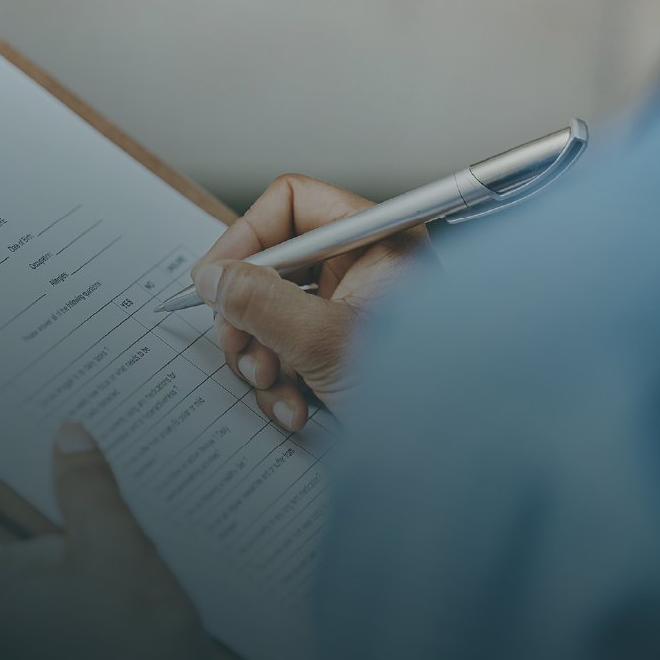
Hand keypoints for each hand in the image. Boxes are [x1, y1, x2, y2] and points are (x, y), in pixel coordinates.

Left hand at [0, 424, 258, 659]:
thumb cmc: (141, 656)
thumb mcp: (115, 546)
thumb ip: (84, 483)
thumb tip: (67, 436)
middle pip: (1, 510)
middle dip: (35, 466)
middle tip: (62, 412)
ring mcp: (23, 620)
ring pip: (36, 537)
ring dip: (66, 501)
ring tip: (98, 452)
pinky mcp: (57, 630)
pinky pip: (61, 565)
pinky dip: (83, 536)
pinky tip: (119, 507)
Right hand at [192, 174, 437, 429]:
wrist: (448, 455)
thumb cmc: (420, 393)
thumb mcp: (322, 340)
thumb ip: (258, 302)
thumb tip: (212, 277)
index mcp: (375, 242)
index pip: (291, 205)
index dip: (245, 237)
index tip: (214, 278)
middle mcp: (364, 270)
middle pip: (273, 265)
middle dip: (249, 313)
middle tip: (239, 342)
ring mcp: (350, 313)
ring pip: (272, 313)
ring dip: (260, 355)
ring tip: (274, 383)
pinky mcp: (340, 352)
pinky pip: (287, 351)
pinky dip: (281, 382)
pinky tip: (296, 406)